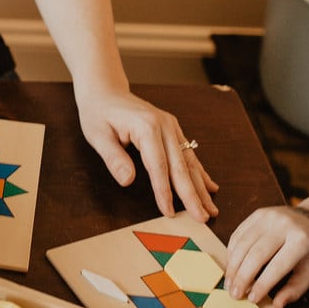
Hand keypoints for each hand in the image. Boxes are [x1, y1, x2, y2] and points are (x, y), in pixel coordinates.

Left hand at [74, 87, 218, 222]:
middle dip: (192, 195)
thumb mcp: (97, 135)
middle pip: (181, 166)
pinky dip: (200, 172)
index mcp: (146, 127)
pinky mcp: (173, 130)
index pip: (158, 166)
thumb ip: (113, 158)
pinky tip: (210, 187)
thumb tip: (128, 181)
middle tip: (202, 217)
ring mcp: (171, 127)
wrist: (105, 90)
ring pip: (189, 162)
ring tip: (211, 209)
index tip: (170, 212)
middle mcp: (164, 126)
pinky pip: (189, 154)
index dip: (164, 191)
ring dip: (201, 187)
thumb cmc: (98, 113)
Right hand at [225, 204, 308, 307]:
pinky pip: (238, 234)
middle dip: (242, 278)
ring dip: (233, 267)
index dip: (262, 284)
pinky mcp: (257, 214)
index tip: (252, 299)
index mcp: (301, 240)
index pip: (277, 266)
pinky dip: (231, 253)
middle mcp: (282, 225)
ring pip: (242, 244)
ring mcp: (268, 217)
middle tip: (235, 295)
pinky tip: (231, 268)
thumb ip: (295, 289)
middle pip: (255, 255)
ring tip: (229, 285)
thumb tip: (276, 304)